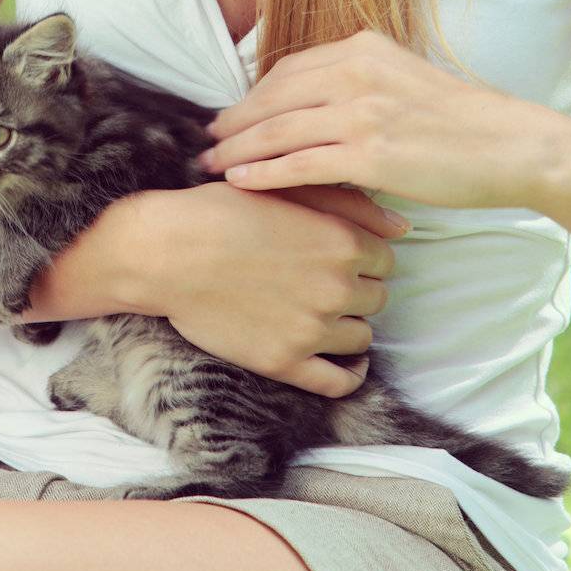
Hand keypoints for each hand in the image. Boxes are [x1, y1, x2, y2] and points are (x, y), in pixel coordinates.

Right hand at [144, 180, 406, 398]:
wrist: (167, 251)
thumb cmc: (222, 210)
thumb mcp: (288, 189)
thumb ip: (351, 203)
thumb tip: (404, 225)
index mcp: (342, 241)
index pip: (385, 259)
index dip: (363, 256)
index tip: (339, 255)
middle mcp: (337, 287)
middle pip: (376, 298)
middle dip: (356, 290)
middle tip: (321, 280)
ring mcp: (313, 328)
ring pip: (362, 337)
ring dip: (347, 326)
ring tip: (318, 312)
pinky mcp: (286, 361)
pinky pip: (339, 381)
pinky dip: (350, 374)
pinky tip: (345, 363)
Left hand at [197, 28, 558, 210]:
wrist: (509, 145)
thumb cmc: (459, 121)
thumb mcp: (401, 79)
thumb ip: (358, 81)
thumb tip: (315, 100)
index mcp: (361, 49)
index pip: (287, 70)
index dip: (252, 95)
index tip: (230, 115)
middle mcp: (355, 72)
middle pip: (273, 97)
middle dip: (234, 121)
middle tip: (206, 140)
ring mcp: (361, 113)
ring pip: (278, 131)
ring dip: (237, 149)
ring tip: (210, 165)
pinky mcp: (369, 155)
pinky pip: (300, 164)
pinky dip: (263, 173)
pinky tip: (239, 182)